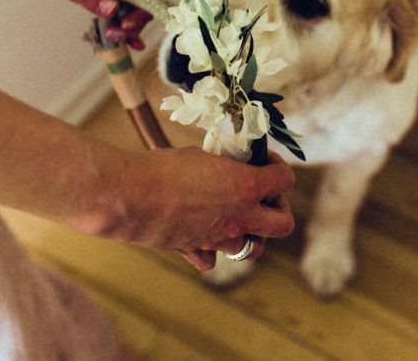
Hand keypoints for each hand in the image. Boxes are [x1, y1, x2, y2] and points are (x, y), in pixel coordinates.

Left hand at [0, 0, 161, 48]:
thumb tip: (114, 11)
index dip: (146, 6)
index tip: (126, 22)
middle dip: (135, 20)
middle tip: (114, 34)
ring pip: (129, 4)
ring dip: (126, 23)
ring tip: (111, 37)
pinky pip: (112, 5)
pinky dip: (117, 21)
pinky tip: (119, 38)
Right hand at [79, 146, 295, 270]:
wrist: (132, 196)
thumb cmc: (164, 168)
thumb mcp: (201, 156)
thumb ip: (222, 167)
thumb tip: (226, 167)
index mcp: (247, 186)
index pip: (285, 179)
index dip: (279, 167)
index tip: (266, 161)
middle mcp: (240, 217)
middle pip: (283, 225)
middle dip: (279, 210)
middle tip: (264, 197)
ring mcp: (220, 239)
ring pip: (252, 249)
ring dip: (251, 234)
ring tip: (236, 217)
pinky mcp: (196, 250)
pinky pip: (212, 259)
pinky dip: (212, 251)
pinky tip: (203, 234)